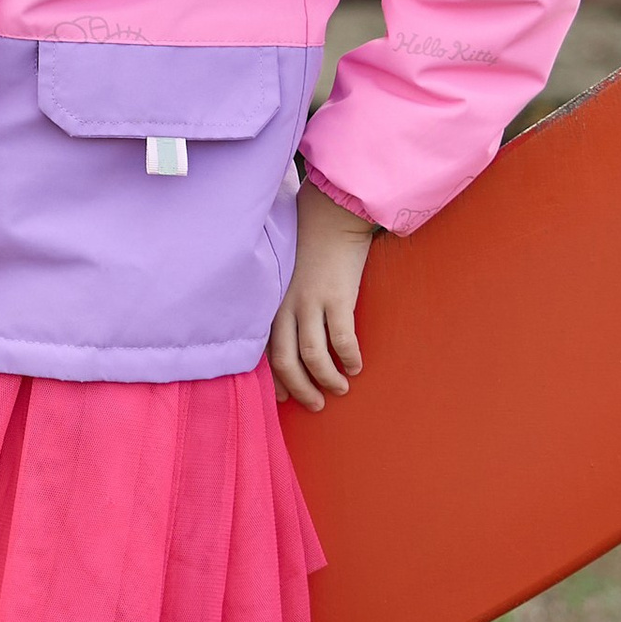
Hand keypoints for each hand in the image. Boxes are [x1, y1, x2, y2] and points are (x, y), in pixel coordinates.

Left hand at [268, 187, 379, 411]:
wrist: (331, 216)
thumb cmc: (309, 248)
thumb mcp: (287, 279)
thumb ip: (285, 306)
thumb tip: (294, 341)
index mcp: (273, 303)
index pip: (265, 351)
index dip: (275, 379)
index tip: (284, 398)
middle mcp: (286, 305)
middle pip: (284, 361)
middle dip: (299, 389)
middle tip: (315, 405)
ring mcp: (310, 302)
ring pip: (312, 356)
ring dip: (326, 378)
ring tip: (340, 388)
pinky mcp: (337, 297)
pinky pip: (341, 339)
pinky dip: (349, 357)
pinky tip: (356, 365)